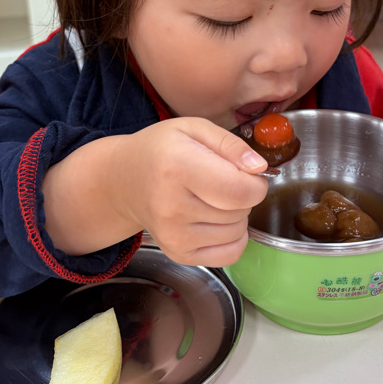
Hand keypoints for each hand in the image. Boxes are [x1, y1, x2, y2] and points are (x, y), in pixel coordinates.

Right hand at [116, 118, 270, 265]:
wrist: (123, 181)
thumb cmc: (161, 150)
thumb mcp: (193, 128)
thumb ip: (231, 144)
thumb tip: (259, 168)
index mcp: (177, 167)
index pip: (240, 190)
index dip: (255, 182)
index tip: (246, 172)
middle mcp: (172, 206)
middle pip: (240, 211)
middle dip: (243, 194)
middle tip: (221, 180)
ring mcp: (173, 235)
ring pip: (238, 232)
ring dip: (236, 215)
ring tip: (212, 198)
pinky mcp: (178, 253)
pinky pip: (230, 255)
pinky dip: (232, 238)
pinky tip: (215, 220)